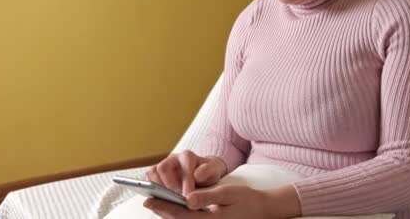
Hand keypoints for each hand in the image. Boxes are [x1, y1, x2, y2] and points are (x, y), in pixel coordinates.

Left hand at [143, 184, 268, 218]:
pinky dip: (179, 216)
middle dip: (162, 211)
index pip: (180, 214)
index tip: (148, 199)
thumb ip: (207, 196)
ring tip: (156, 203)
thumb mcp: (228, 193)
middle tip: (147, 200)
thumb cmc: (247, 200)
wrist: (262, 211)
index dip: (163, 206)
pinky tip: (174, 209)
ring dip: (169, 214)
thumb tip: (186, 199)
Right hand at [146, 150, 227, 195]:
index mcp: (187, 156)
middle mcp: (173, 159)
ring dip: (159, 188)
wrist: (204, 172)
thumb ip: (209, 171)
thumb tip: (197, 175)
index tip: (188, 198)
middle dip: (169, 185)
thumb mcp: (215, 170)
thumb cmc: (209, 172)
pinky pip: (148, 180)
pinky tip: (162, 200)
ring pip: (152, 173)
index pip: (183, 167)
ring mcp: (163, 166)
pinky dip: (152, 189)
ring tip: (168, 200)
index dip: (185, 183)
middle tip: (176, 199)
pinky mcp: (156, 175)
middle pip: (162, 168)